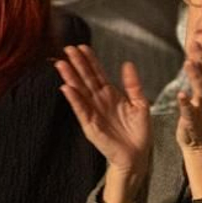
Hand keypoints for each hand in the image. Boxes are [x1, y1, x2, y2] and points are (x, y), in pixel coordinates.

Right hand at [55, 44, 151, 175]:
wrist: (137, 155)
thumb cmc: (139, 132)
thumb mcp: (140, 104)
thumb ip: (133, 84)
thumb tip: (127, 63)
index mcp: (111, 94)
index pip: (98, 73)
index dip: (90, 60)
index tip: (82, 47)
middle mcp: (99, 101)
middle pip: (86, 79)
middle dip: (77, 64)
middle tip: (68, 48)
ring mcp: (93, 113)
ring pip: (80, 92)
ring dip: (70, 78)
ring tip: (61, 64)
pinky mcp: (90, 126)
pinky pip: (81, 110)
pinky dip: (74, 99)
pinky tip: (67, 88)